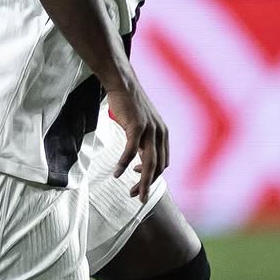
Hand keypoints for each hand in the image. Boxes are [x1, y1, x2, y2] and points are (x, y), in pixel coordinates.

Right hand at [106, 79, 168, 203]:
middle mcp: (160, 133)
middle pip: (158, 167)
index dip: (152, 177)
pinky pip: (131, 151)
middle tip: (136, 196)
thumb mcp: (140, 125)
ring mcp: (150, 130)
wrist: (123, 83)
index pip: (162, 163)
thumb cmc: (128, 104)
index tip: (139, 184)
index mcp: (162, 134)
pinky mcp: (137, 126)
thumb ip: (143, 140)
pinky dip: (124, 164)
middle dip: (147, 185)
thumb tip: (137, 157)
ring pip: (148, 163)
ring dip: (141, 181)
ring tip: (133, 193)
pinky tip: (117, 173)